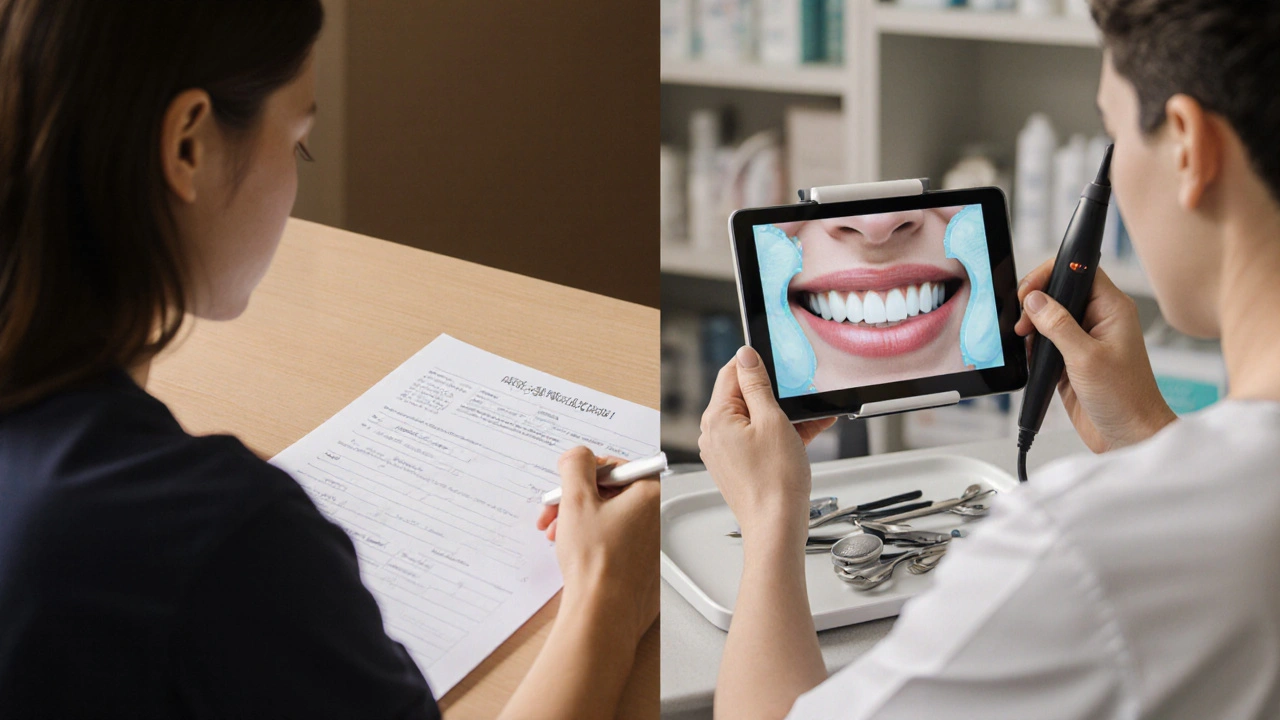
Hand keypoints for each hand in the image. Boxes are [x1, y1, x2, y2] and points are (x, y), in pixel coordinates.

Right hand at [536, 448, 658, 646]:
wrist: (601, 613)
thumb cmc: (595, 562)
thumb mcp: (576, 500)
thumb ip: (576, 466)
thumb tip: (578, 455)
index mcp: (648, 495)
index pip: (620, 466)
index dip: (589, 472)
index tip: (571, 481)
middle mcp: (653, 519)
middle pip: (610, 493)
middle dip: (575, 499)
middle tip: (554, 508)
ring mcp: (646, 545)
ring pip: (606, 518)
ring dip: (576, 520)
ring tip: (555, 532)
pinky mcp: (637, 566)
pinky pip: (610, 541)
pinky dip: (588, 540)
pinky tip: (569, 550)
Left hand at [698, 346, 836, 543]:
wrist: (776, 526)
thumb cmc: (775, 481)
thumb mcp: (772, 420)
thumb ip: (757, 384)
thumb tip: (745, 356)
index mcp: (716, 418)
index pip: (731, 373)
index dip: (756, 364)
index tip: (778, 362)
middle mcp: (714, 433)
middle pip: (743, 397)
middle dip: (775, 393)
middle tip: (802, 395)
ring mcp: (724, 451)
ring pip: (754, 419)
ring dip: (783, 415)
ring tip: (812, 417)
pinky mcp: (737, 465)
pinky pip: (756, 439)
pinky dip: (779, 434)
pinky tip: (806, 433)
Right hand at [1017, 259, 1175, 451]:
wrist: (1129, 436)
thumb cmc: (1125, 399)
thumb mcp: (1086, 358)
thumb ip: (1058, 325)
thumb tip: (1036, 300)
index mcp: (1113, 310)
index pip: (1081, 271)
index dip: (1053, 273)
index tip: (1032, 290)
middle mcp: (1099, 320)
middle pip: (1061, 291)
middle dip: (1037, 301)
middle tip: (1024, 319)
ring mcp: (1084, 340)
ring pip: (1050, 316)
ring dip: (1033, 325)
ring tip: (1024, 338)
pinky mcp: (1072, 359)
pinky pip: (1046, 340)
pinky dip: (1033, 345)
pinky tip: (1031, 357)